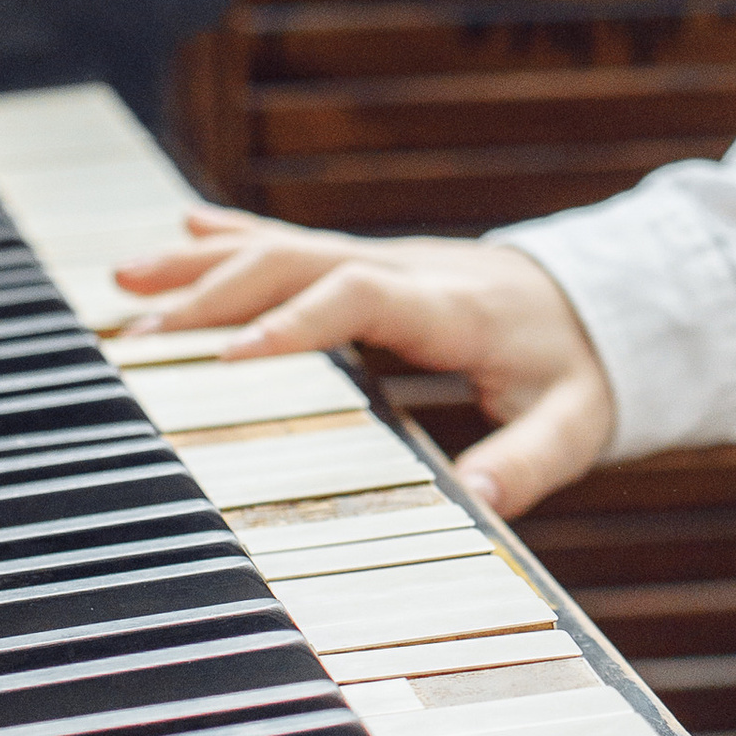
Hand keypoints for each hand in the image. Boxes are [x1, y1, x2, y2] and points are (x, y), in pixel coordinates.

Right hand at [112, 213, 613, 516]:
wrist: (611, 302)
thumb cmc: (586, 367)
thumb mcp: (577, 421)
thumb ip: (530, 461)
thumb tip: (478, 502)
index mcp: (451, 307)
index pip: (358, 297)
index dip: (293, 322)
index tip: (228, 358)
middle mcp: (409, 271)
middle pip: (299, 261)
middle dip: (215, 291)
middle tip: (139, 333)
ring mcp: (387, 261)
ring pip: (284, 245)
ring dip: (203, 261)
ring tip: (123, 280)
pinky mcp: (374, 265)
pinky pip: (296, 244)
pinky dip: (234, 237)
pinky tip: (178, 233)